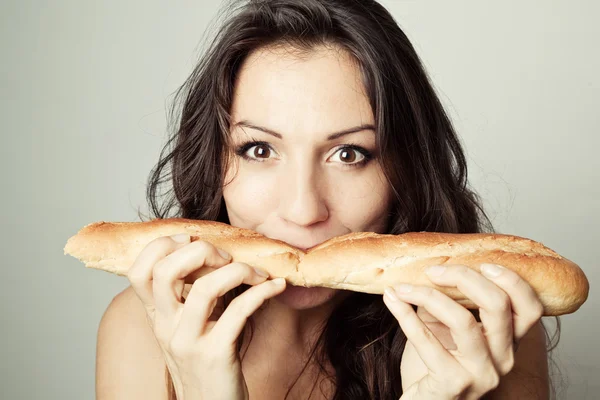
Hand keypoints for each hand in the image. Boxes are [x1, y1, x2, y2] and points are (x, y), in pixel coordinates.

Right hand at [127, 233, 286, 399]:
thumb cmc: (208, 362)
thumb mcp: (191, 327)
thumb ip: (192, 296)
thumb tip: (216, 253)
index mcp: (157, 317)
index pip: (138, 272)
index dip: (161, 246)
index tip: (191, 239)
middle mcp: (166, 328)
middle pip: (165, 272)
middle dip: (200, 251)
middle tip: (226, 256)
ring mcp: (189, 342)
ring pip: (204, 289)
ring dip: (238, 271)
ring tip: (257, 273)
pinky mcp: (216, 354)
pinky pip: (239, 311)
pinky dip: (262, 292)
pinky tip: (276, 286)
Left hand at [383, 263, 543, 399]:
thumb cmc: (436, 363)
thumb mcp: (447, 327)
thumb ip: (449, 299)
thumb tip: (433, 263)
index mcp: (509, 342)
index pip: (530, 307)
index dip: (510, 280)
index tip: (482, 262)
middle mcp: (503, 359)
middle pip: (498, 306)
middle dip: (464, 277)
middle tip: (433, 270)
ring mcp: (481, 374)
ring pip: (464, 321)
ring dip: (427, 295)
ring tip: (402, 287)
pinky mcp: (453, 384)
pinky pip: (428, 342)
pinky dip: (405, 316)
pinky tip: (392, 300)